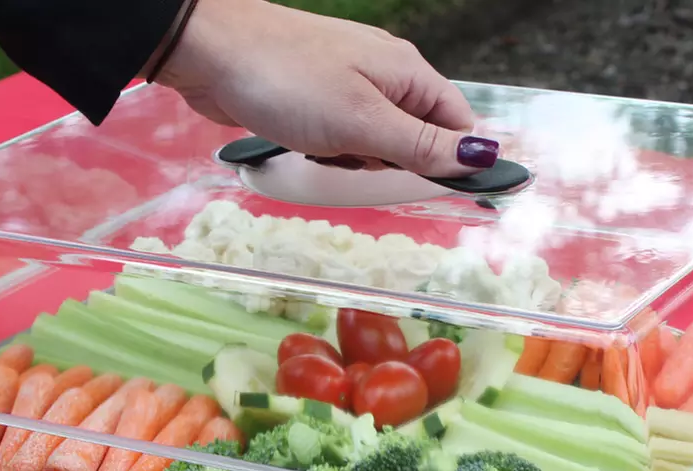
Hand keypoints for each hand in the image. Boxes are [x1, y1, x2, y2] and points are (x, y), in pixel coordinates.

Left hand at [154, 0, 499, 177]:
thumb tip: (481, 156)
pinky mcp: (318, 101)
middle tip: (360, 165)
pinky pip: (343, 140)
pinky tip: (308, 148)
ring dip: (358, 163)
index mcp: (407, 72)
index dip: (457, 161)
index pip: (457, 124)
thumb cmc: (286, 79)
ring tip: (326, 152)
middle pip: (418, 138)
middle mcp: (385, 76)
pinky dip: (331, 154)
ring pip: (378, 143)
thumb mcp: (362, 123)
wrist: (210, 53)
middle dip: (396, 165)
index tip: (444, 195)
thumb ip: (422, 145)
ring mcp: (349, 88)